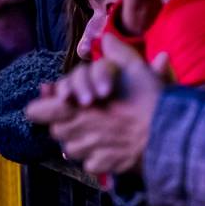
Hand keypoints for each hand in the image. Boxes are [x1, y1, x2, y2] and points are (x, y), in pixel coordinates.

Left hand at [26, 36, 169, 173]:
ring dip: (81, 141)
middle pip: (56, 131)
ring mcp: (88, 151)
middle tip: (86, 114)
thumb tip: (107, 38)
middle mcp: (76, 130)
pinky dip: (98, 158)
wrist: (167, 135)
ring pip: (71, 149)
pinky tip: (113, 148)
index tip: (59, 102)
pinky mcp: (102, 167)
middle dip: (66, 124)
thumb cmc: (148, 101)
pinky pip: (91, 164)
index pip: (37, 111)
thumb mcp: (135, 68)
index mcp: (75, 105)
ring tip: (101, 132)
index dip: (45, 107)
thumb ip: (117, 54)